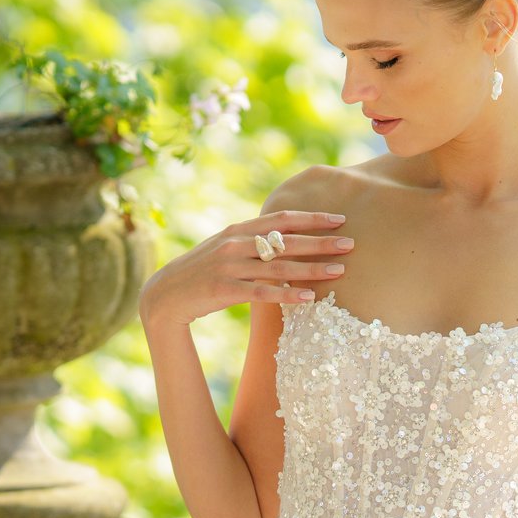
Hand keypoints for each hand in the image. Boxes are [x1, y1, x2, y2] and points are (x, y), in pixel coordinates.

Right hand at [138, 208, 353, 330]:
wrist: (166, 294)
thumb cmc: (202, 272)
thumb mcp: (226, 249)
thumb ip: (253, 241)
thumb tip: (285, 239)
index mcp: (239, 230)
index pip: (282, 219)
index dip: (312, 218)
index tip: (340, 219)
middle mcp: (236, 244)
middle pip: (286, 241)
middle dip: (321, 242)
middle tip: (351, 243)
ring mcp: (229, 266)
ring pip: (279, 267)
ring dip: (312, 269)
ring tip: (339, 271)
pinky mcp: (224, 290)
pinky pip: (262, 293)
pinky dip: (287, 295)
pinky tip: (308, 299)